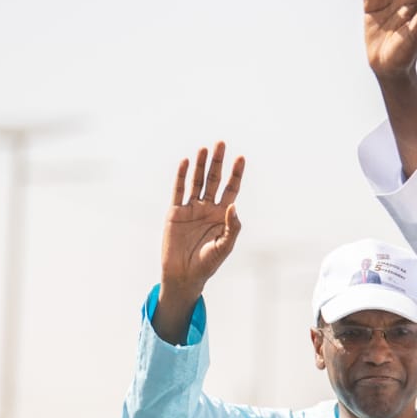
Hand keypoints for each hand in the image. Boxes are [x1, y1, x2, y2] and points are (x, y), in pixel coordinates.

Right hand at [161, 142, 242, 300]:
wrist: (184, 274)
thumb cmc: (207, 263)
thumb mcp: (223, 246)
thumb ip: (231, 227)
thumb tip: (234, 206)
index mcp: (222, 215)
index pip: (231, 189)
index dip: (236, 174)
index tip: (241, 158)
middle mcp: (207, 208)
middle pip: (214, 180)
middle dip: (218, 162)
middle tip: (222, 143)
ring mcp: (191, 208)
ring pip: (197, 181)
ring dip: (201, 165)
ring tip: (205, 148)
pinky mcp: (175, 212)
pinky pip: (179, 190)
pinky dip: (181, 176)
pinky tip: (186, 162)